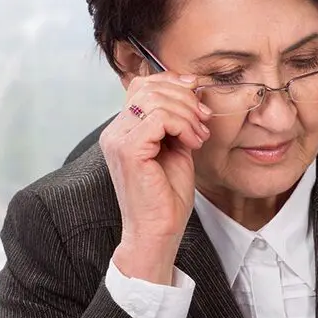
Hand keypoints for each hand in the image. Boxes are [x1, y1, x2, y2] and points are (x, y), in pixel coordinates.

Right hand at [99, 73, 210, 284]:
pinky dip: (182, 125)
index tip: (197, 101)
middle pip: (148, 88)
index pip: (142, 86)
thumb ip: (175, 120)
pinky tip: (191, 143)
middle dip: (184, 99)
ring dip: (186, 114)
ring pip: (155, 99)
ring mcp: (118, 140)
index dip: (171, 84)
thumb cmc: (166, 199)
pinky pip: (159, 118)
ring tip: (198, 136)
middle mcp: (114, 133)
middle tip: (203, 121)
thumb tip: (190, 88)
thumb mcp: (174, 148)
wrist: (158, 233)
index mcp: (122, 131)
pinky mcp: (128, 150)